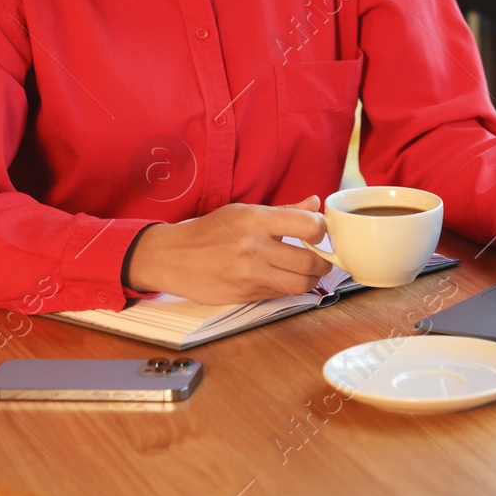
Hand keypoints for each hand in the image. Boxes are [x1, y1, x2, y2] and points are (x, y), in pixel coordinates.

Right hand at [122, 195, 333, 302]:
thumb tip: (314, 202)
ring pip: (300, 284)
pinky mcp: (246, 294)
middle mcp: (254, 246)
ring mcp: (250, 274)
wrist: (173, 257)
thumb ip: (283, 210)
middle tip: (321, 259)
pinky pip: (281, 294)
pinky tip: (286, 279)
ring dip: (311, 280)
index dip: (321, 230)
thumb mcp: (243, 211)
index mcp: (256, 219)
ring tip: (307, 272)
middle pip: (309, 261)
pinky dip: (290, 288)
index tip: (319, 233)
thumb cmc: (209, 231)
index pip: (308, 225)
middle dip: (323, 262)